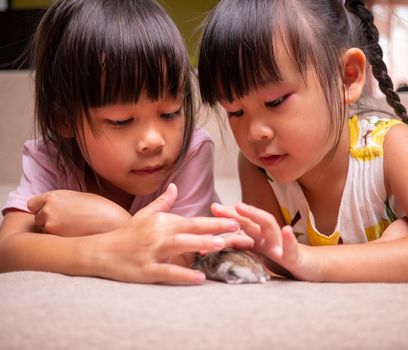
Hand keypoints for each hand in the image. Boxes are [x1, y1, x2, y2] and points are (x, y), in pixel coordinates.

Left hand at [27, 190, 130, 235]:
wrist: (114, 222)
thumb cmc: (101, 210)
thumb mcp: (80, 197)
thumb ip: (62, 202)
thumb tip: (52, 208)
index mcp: (54, 196)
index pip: (32, 204)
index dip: (41, 209)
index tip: (51, 213)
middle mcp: (48, 209)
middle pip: (38, 219)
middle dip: (48, 222)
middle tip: (68, 223)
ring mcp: (51, 225)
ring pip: (44, 232)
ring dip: (55, 232)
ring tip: (75, 229)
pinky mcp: (57, 239)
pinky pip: (53, 241)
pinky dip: (61, 240)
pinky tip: (76, 236)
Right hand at [94, 190, 241, 283]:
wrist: (100, 251)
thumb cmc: (125, 235)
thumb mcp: (143, 215)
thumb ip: (162, 202)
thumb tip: (174, 187)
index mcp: (161, 221)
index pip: (192, 221)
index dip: (213, 222)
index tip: (233, 221)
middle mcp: (158, 234)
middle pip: (190, 228)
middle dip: (214, 226)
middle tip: (236, 226)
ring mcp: (151, 251)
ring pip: (179, 245)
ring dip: (200, 244)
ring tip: (220, 244)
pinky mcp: (145, 269)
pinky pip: (167, 272)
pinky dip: (184, 275)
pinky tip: (199, 278)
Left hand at [211, 202, 322, 280]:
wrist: (310, 268)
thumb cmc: (282, 258)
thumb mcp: (259, 253)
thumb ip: (241, 245)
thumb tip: (214, 242)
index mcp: (260, 237)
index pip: (243, 223)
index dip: (229, 215)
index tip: (212, 207)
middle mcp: (270, 237)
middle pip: (253, 220)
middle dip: (235, 211)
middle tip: (218, 207)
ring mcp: (282, 246)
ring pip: (270, 227)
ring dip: (256, 216)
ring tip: (241, 208)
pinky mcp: (295, 258)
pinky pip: (292, 249)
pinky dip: (289, 240)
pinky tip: (286, 231)